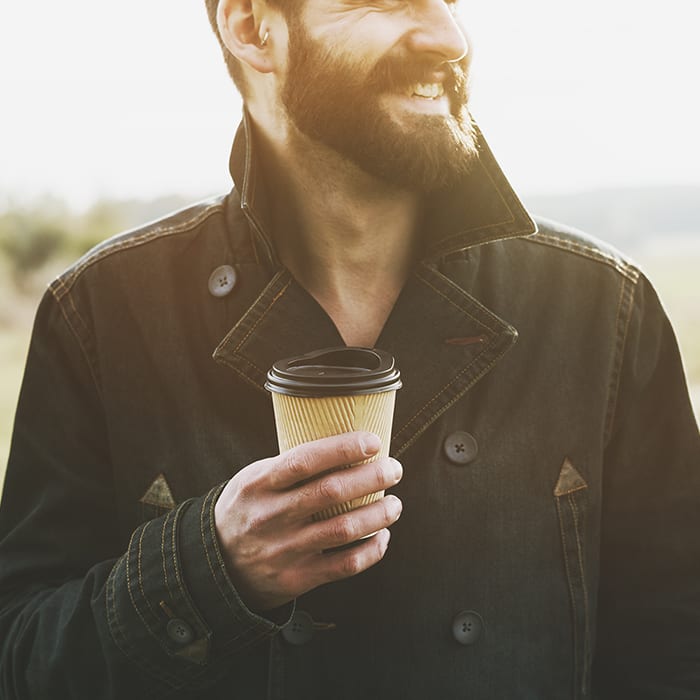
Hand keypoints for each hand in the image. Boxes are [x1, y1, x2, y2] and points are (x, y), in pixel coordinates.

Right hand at [214, 431, 402, 610]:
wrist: (217, 566)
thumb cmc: (247, 510)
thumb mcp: (253, 479)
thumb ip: (290, 467)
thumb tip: (345, 446)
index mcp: (259, 484)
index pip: (304, 459)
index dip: (342, 448)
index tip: (373, 441)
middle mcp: (271, 516)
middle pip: (331, 492)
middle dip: (372, 477)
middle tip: (394, 469)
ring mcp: (284, 549)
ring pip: (344, 529)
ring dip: (378, 514)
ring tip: (395, 504)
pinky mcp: (297, 578)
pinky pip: (345, 565)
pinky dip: (371, 550)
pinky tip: (382, 536)